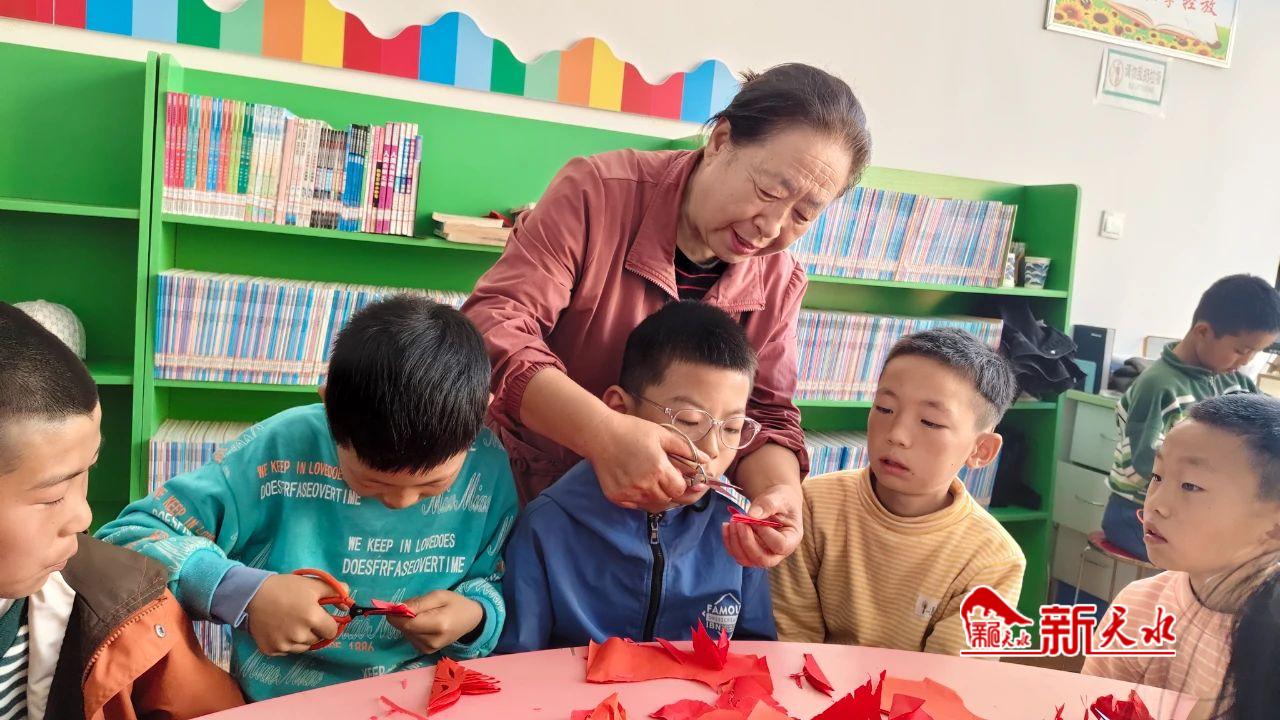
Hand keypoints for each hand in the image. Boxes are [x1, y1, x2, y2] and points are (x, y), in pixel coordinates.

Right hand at [246, 574, 341, 654]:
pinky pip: (286, 651)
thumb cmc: (285, 588)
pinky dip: (286, 643)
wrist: (251, 595)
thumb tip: (348, 602)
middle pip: (317, 639)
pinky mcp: (271, 651)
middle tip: (302, 616)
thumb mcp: (312, 584)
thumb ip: (334, 591)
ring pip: (302, 647)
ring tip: (289, 622)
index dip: (328, 623)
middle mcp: (300, 635)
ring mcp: (284, 645)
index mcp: (312, 618)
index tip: (320, 617)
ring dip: (301, 638)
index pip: (331, 631)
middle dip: (314, 630)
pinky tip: (278, 629)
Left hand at [386, 591, 484, 654]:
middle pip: (405, 629)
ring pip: (406, 633)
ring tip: (423, 613)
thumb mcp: (439, 595)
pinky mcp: (426, 651)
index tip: (391, 606)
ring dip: (407, 622)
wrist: (470, 620)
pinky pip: (410, 637)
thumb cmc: (456, 604)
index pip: (408, 623)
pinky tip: (423, 623)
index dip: (396, 615)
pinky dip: (412, 628)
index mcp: (438, 625)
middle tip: (415, 605)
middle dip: (402, 616)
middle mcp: (432, 641)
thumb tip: (397, 608)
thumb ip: (418, 602)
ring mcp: (429, 648)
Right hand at [586, 413, 708, 512]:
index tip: (680, 477)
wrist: (600, 434)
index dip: (683, 485)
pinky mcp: (617, 497)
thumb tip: (708, 460)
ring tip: (655, 482)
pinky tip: (640, 484)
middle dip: (673, 492)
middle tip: (669, 480)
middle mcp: (645, 485)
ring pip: (653, 506)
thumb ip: (686, 450)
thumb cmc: (633, 430)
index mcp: (659, 470)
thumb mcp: (663, 435)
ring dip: (659, 497)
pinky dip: (642, 499)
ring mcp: (629, 493)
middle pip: (669, 500)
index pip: (680, 490)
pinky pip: (636, 506)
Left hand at [722, 482, 802, 567]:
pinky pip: (737, 554)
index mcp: (792, 539)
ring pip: (747, 560)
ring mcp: (764, 555)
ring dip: (735, 542)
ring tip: (732, 521)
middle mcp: (779, 553)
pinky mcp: (750, 553)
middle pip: (762, 559)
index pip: (780, 545)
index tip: (754, 519)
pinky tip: (726, 525)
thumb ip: (768, 505)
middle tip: (738, 522)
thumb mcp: (778, 497)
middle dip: (747, 542)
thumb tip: (751, 515)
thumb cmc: (780, 500)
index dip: (765, 534)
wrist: (774, 503)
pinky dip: (729, 542)